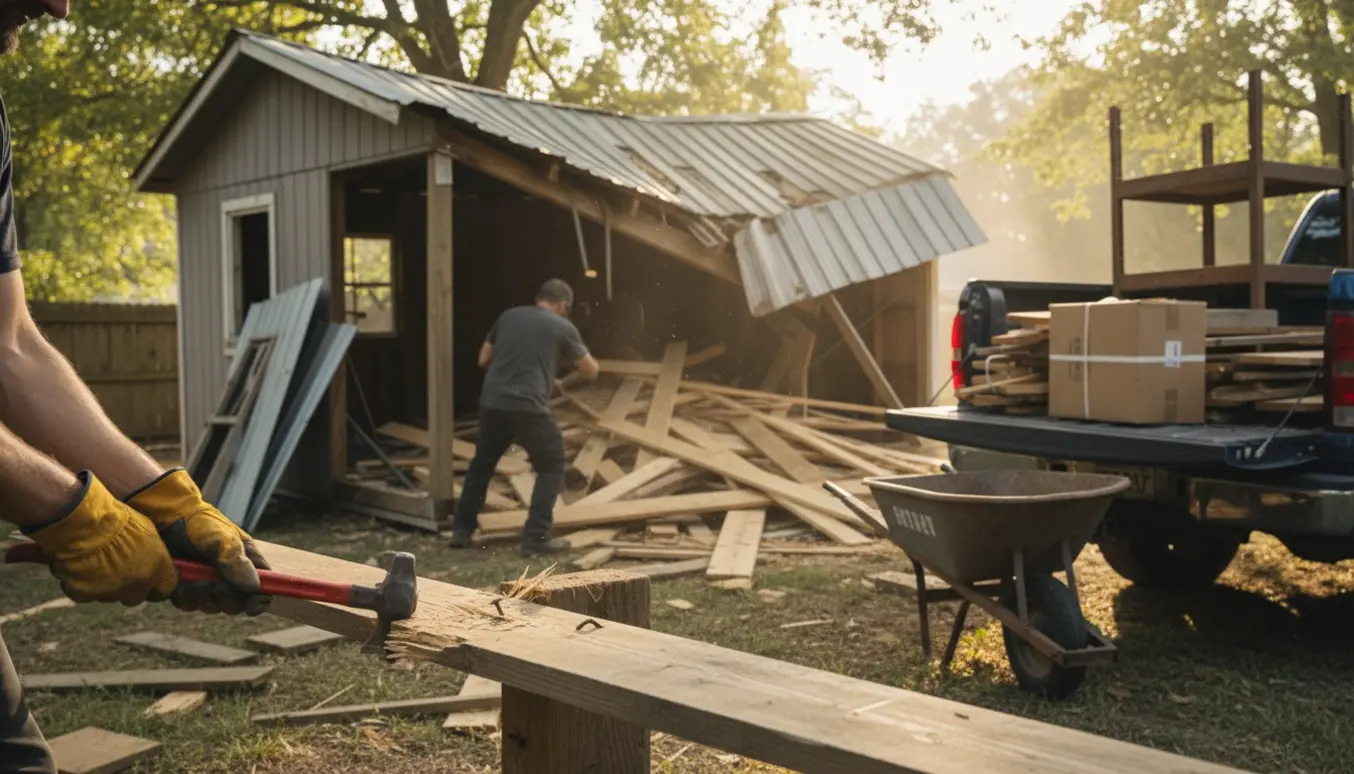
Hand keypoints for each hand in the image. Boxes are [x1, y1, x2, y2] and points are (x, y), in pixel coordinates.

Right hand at [24, 471, 177, 604]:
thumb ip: (154, 552)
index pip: (166, 588)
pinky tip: (79, 568)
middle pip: (136, 597)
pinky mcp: (86, 594)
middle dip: (129, 588)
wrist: (86, 523)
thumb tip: (155, 559)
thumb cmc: (119, 520)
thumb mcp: (148, 531)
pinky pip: (85, 594)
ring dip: (105, 586)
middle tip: (119, 571)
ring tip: (96, 564)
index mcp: (157, 568)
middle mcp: (137, 584)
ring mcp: (111, 591)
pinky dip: (82, 585)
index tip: (151, 580)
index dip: (157, 585)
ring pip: (110, 596)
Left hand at [126, 469, 270, 615]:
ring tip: (194, 580)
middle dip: (227, 600)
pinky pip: (189, 604)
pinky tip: (181, 580)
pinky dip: (185, 596)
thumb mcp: (223, 539)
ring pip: (211, 606)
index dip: (259, 601)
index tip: (251, 607)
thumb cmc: (200, 523)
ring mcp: (206, 582)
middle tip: (217, 587)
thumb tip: (254, 587)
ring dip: (203, 597)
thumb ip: (237, 562)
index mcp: (246, 562)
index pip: (262, 588)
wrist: (164, 517)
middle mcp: (228, 575)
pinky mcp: (184, 587)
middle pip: (236, 604)